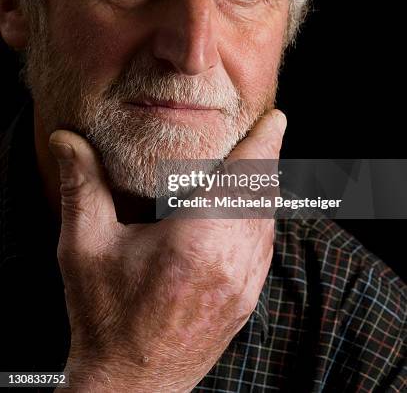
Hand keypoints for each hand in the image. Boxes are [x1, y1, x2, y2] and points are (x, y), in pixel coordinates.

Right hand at [49, 109, 286, 391]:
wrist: (130, 387)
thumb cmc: (106, 319)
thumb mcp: (85, 248)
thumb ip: (83, 187)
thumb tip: (68, 140)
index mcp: (197, 241)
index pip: (244, 178)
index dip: (263, 143)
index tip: (275, 118)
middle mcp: (231, 261)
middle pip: (264, 195)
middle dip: (267, 159)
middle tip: (266, 131)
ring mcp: (244, 285)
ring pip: (270, 221)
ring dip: (267, 189)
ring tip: (259, 165)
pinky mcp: (246, 302)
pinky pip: (265, 248)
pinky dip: (263, 219)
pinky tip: (251, 212)